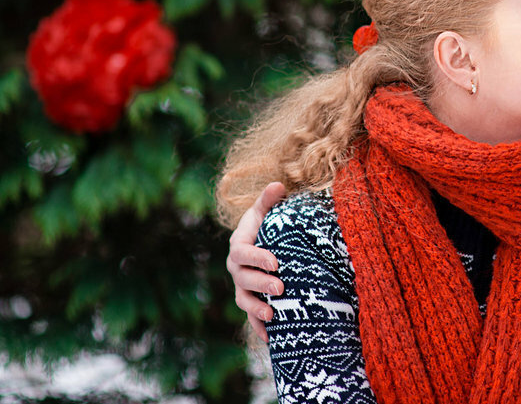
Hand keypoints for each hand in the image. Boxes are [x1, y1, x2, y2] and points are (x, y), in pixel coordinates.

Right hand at [227, 181, 286, 341]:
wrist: (263, 245)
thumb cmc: (266, 225)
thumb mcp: (266, 211)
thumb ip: (269, 199)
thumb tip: (278, 184)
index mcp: (239, 246)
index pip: (243, 253)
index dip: (257, 258)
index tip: (276, 261)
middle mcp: (236, 269)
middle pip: (243, 279)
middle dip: (261, 284)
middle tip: (281, 287)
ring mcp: (242, 287)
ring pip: (244, 300)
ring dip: (256, 308)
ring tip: (272, 313)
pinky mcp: (250, 302)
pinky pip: (251, 317)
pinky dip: (259, 327)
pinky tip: (270, 337)